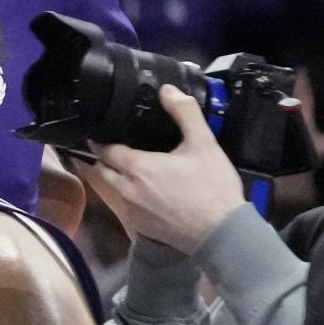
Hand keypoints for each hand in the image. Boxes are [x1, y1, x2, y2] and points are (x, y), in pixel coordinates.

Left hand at [66, 85, 246, 253]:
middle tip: (114, 148)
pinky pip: (125, 206)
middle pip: (102, 169)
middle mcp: (126, 189)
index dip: (104, 140)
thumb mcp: (204, 144)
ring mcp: (131, 210)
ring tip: (128, 167)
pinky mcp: (140, 227)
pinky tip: (145, 192)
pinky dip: (128, 196)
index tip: (105, 132)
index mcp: (136, 167)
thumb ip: (185, 114)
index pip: (105, 149)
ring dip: (114, 177)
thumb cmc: (212, 187)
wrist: (222, 234)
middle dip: (104, 158)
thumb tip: (167, 90)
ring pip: (111, 189)